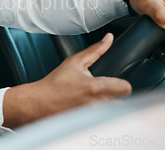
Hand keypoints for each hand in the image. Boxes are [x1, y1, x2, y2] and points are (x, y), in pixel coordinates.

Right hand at [2, 34, 130, 127]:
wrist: (38, 102)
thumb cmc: (54, 83)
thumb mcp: (74, 62)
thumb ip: (95, 50)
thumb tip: (108, 38)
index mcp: (96, 87)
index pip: (126, 88)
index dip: (122, 84)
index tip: (116, 83)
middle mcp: (97, 105)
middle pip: (122, 101)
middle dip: (114, 95)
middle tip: (100, 90)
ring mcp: (93, 118)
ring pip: (112, 111)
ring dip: (106, 105)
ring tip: (92, 99)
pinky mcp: (89, 125)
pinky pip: (103, 120)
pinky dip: (98, 114)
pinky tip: (86, 108)